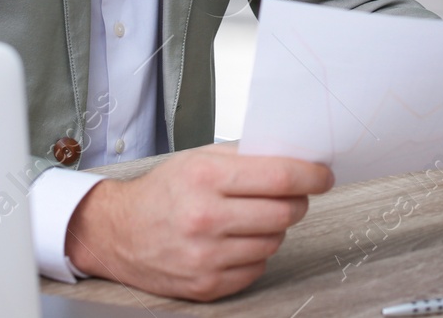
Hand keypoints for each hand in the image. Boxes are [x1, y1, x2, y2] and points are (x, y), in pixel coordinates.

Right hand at [64, 142, 332, 300]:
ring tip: (254, 217)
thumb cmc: (163, 192)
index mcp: (206, 177)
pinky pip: (257, 268)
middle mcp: (206, 218)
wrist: (118, 232)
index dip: (312, 176)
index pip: (281, 178)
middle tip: (291, 195)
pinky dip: (255, 253)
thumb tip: (297, 156)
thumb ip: (247, 156)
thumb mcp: (200, 158)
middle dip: (297, 201)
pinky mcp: (206, 285)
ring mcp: (206, 256)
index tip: (323, 175)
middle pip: (285, 212)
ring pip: (275, 241)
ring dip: (275, 228)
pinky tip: (237, 240)